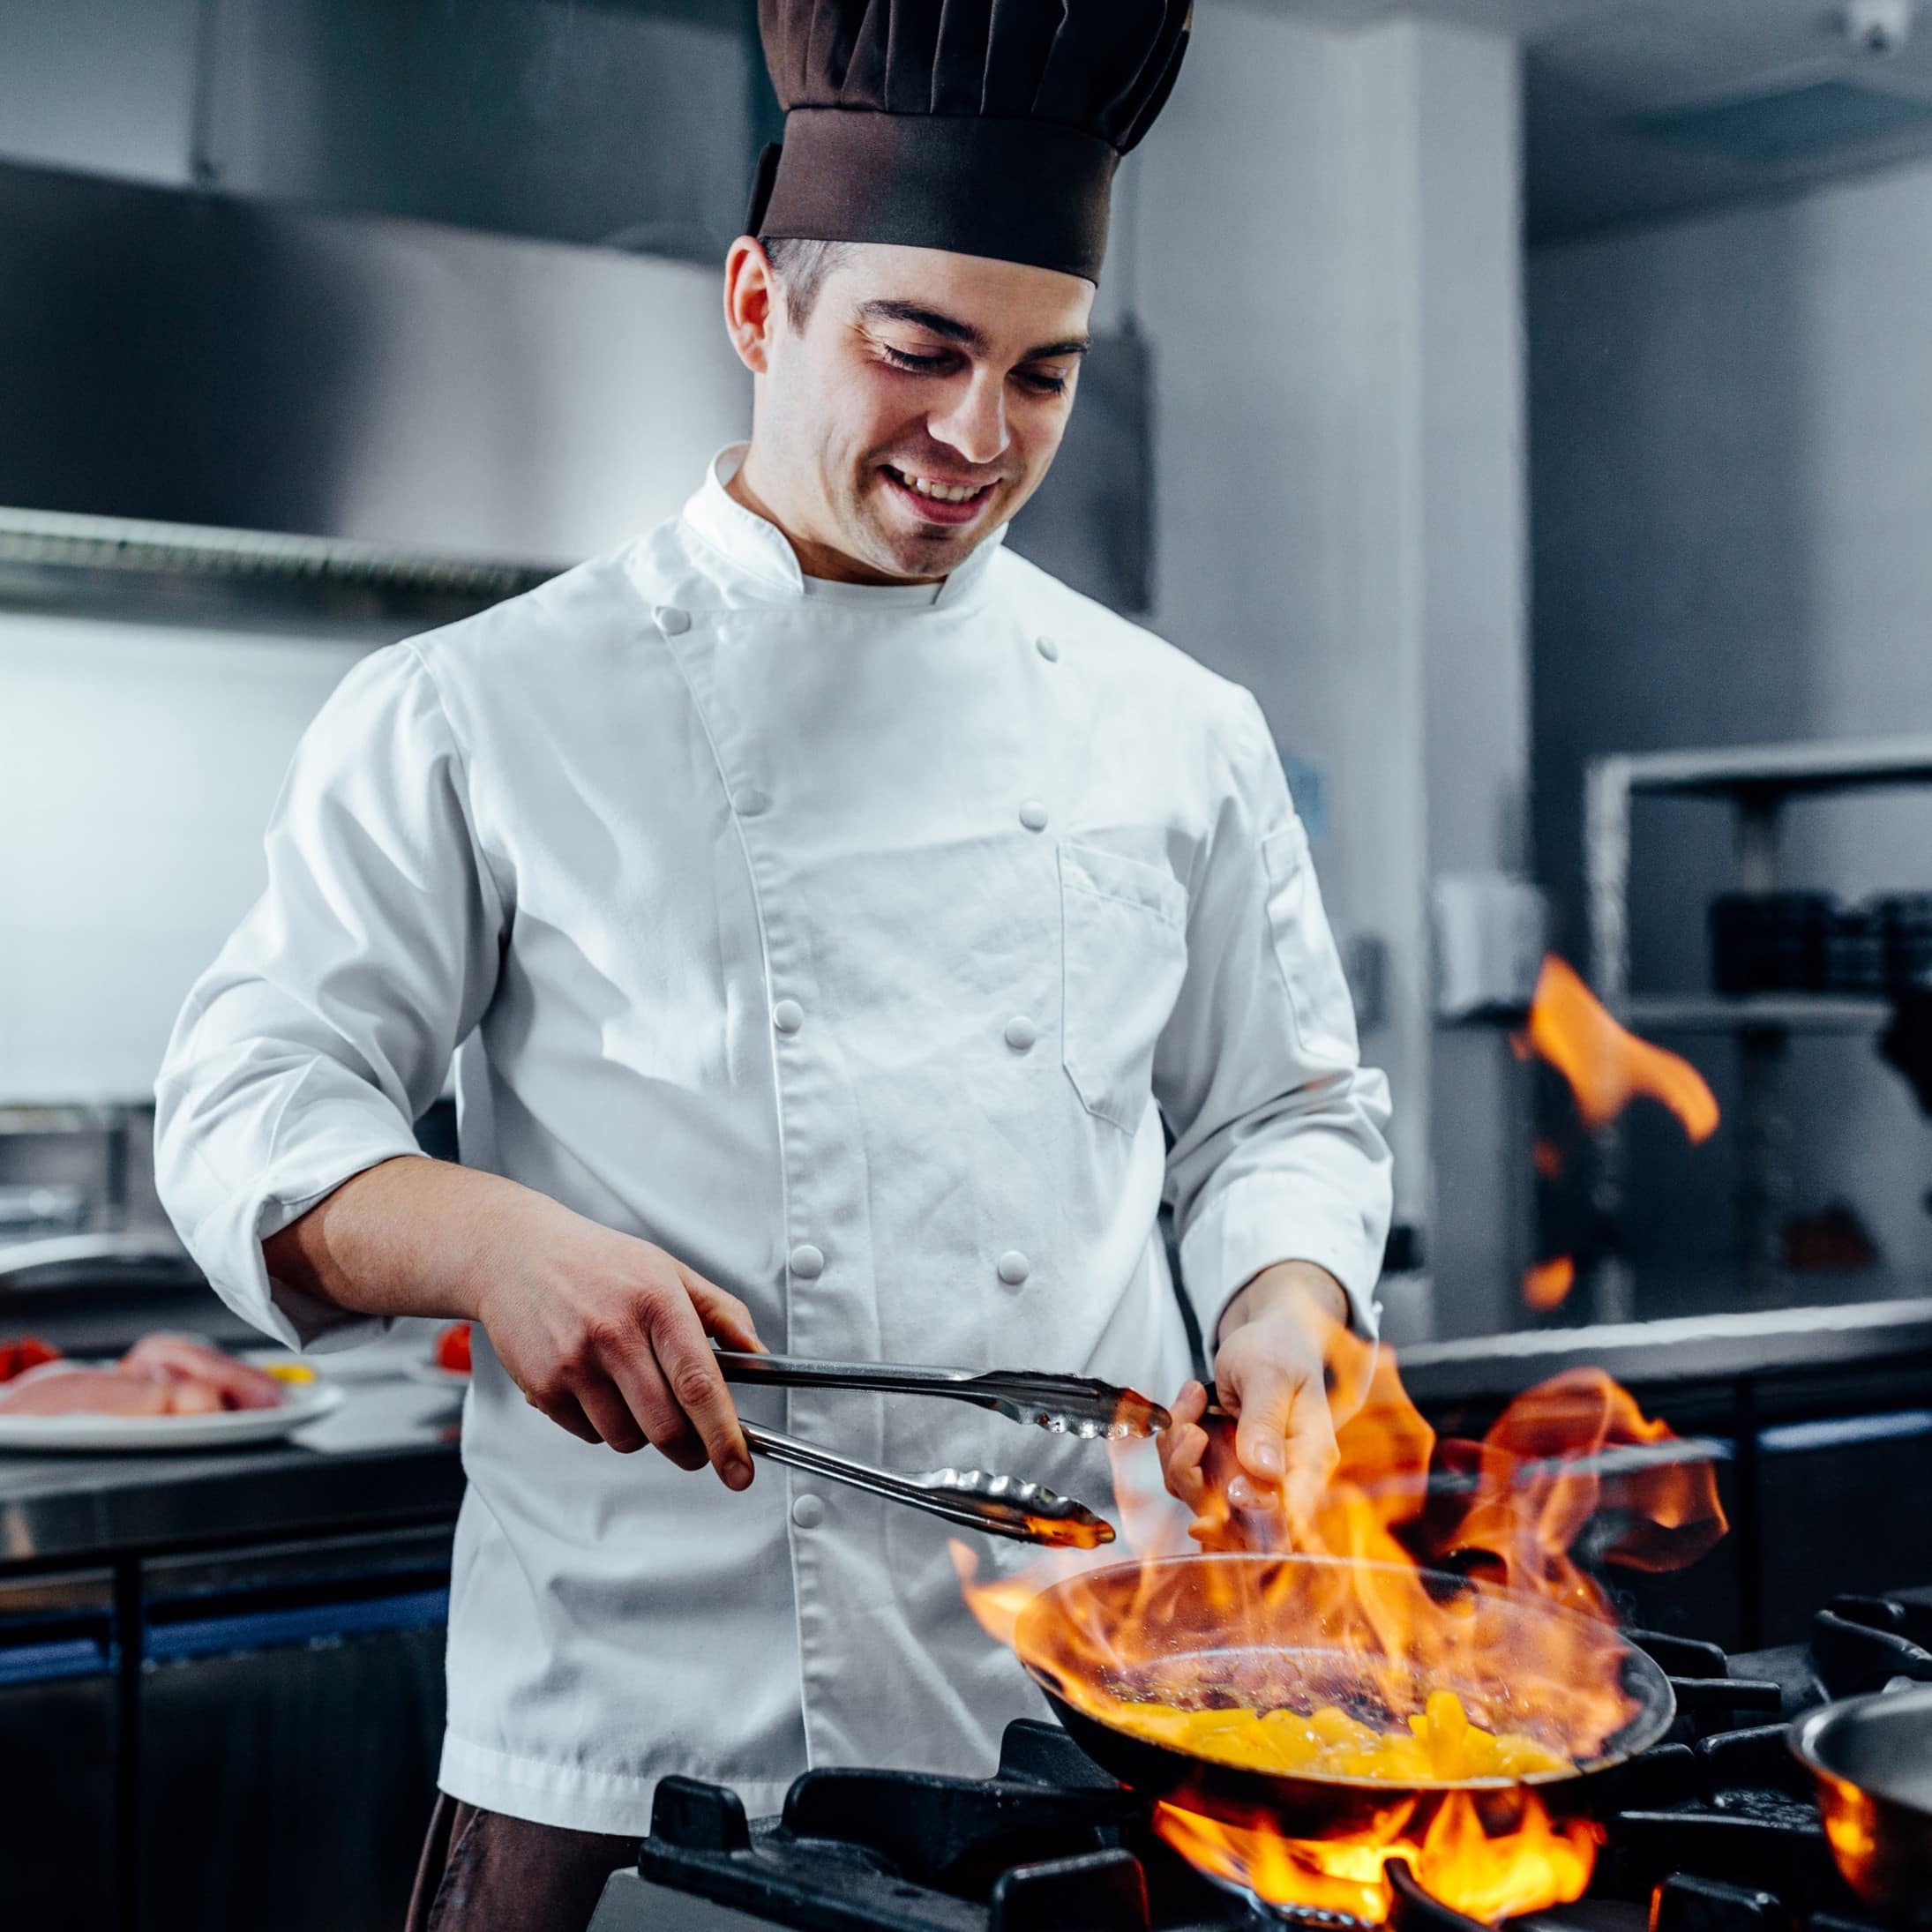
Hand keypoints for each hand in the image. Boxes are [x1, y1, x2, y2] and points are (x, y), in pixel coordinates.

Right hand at [261, 1157, 763, 1487]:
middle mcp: (614, 1333)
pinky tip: (596, 1385)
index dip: (725, 1436)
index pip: (699, 1384)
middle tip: (696, 1445)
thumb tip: (760, 1357)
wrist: (515, 1254)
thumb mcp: (670, 1271)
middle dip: (690, 1449)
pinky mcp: (543, 1386)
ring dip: (642, 1431)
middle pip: (666, 1427)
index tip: (740, 1469)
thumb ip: (721, 1313)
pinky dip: (603, 1424)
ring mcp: (575, 1363)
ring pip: (627, 1438)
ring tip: (632, 1389)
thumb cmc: (600, 1263)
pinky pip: (590, 1434)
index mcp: (656, 1302)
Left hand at [1157, 1262, 1347, 1536]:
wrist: (1268, 1339)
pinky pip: (1182, 1475)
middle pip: (1237, 1526)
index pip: (1290, 1517)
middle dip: (1197, 1483)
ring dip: (1178, 1453)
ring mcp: (1245, 1478)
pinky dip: (1173, 1442)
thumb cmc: (1278, 1352)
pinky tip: (1190, 1403)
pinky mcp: (1218, 1470)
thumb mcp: (1270, 1375)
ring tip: (1190, 1402)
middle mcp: (1279, 1480)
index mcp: (1309, 1460)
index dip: (1256, 1518)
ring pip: (1198, 1498)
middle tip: (1188, 1432)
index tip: (1226, 1490)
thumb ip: (1266, 1421)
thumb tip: (1266, 1473)